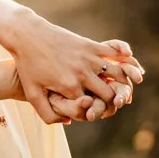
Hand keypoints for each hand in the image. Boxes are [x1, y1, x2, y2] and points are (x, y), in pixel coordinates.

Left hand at [5, 12, 142, 123]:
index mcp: (70, 88)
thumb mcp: (32, 94)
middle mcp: (82, 74)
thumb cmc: (28, 66)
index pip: (93, 107)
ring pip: (117, 75)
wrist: (28, 35)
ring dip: (124, 83)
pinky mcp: (91, 45)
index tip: (96, 113)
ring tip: (125, 89)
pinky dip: (126, 59)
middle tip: (116, 104)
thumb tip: (69, 122)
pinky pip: (115, 52)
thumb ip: (48, 114)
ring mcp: (88, 58)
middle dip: (114, 101)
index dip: (96, 112)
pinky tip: (131, 64)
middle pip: (109, 94)